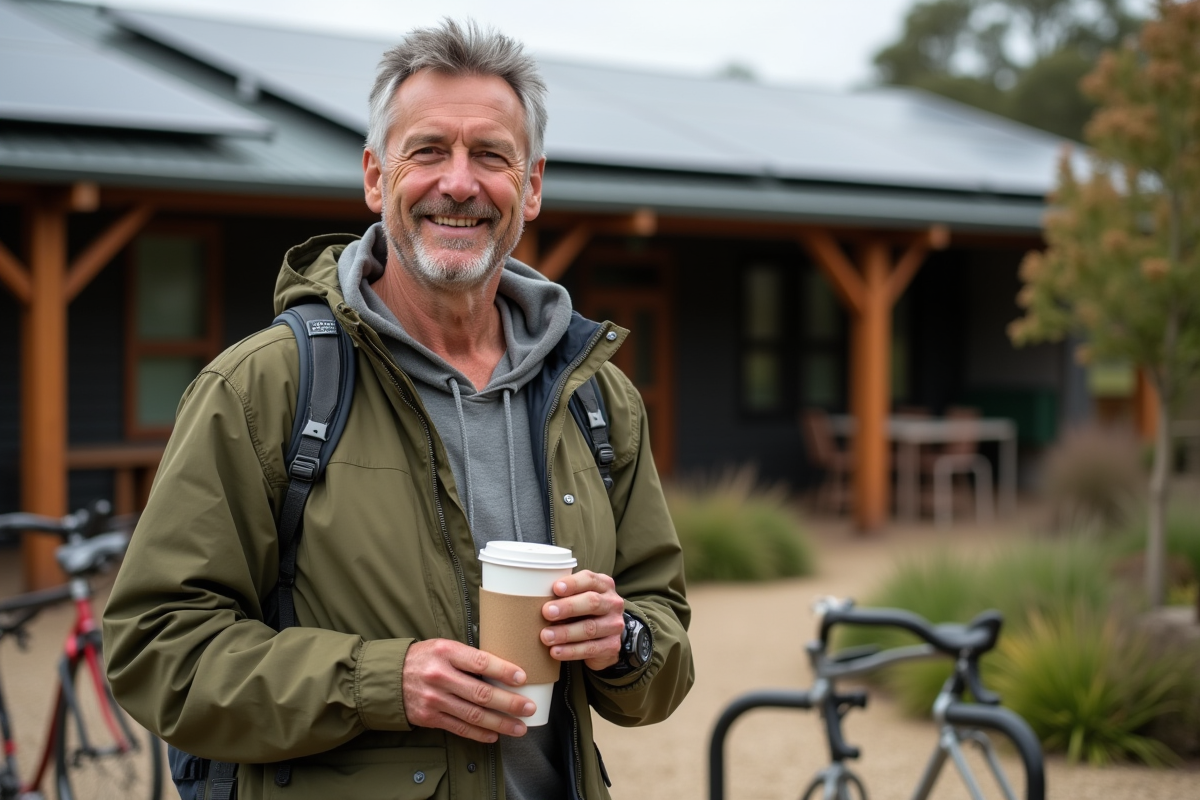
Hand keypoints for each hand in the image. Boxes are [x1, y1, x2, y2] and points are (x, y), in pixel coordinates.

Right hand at [402, 638, 534, 742]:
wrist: (387, 678)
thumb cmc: (423, 658)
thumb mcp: (443, 646)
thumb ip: (468, 656)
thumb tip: (504, 667)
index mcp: (446, 652)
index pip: (480, 662)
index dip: (504, 671)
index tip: (522, 678)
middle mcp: (440, 676)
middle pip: (481, 693)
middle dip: (509, 703)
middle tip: (528, 708)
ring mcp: (434, 699)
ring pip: (474, 715)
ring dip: (500, 723)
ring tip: (520, 727)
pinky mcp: (430, 717)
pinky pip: (460, 728)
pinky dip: (480, 733)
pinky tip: (495, 734)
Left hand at [540, 570, 625, 670]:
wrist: (606, 637)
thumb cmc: (584, 611)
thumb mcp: (578, 597)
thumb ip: (564, 595)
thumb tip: (534, 596)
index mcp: (603, 585)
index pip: (589, 580)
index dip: (572, 584)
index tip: (555, 588)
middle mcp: (612, 603)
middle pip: (592, 602)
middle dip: (568, 607)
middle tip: (546, 612)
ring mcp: (614, 625)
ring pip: (590, 628)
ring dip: (565, 632)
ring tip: (546, 636)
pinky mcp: (612, 646)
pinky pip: (590, 649)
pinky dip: (571, 651)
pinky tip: (556, 651)